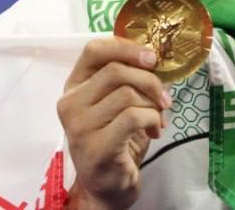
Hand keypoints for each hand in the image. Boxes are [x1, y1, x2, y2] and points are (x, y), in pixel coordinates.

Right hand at [57, 37, 171, 208]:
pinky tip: (154, 131)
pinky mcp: (96, 146)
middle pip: (116, 70)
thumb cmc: (115, 138)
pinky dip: (152, 120)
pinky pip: (134, 117)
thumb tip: (154, 55)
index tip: (151, 58)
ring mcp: (79, 126)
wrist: (107, 186)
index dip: (126, 48)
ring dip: (153, 105)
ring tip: (158, 119)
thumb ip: (125, 77)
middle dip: (150, 80)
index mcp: (73, 86)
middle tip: (164, 97)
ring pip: (127, 94)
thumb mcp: (115, 102)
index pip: (93, 50)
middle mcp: (70, 103)